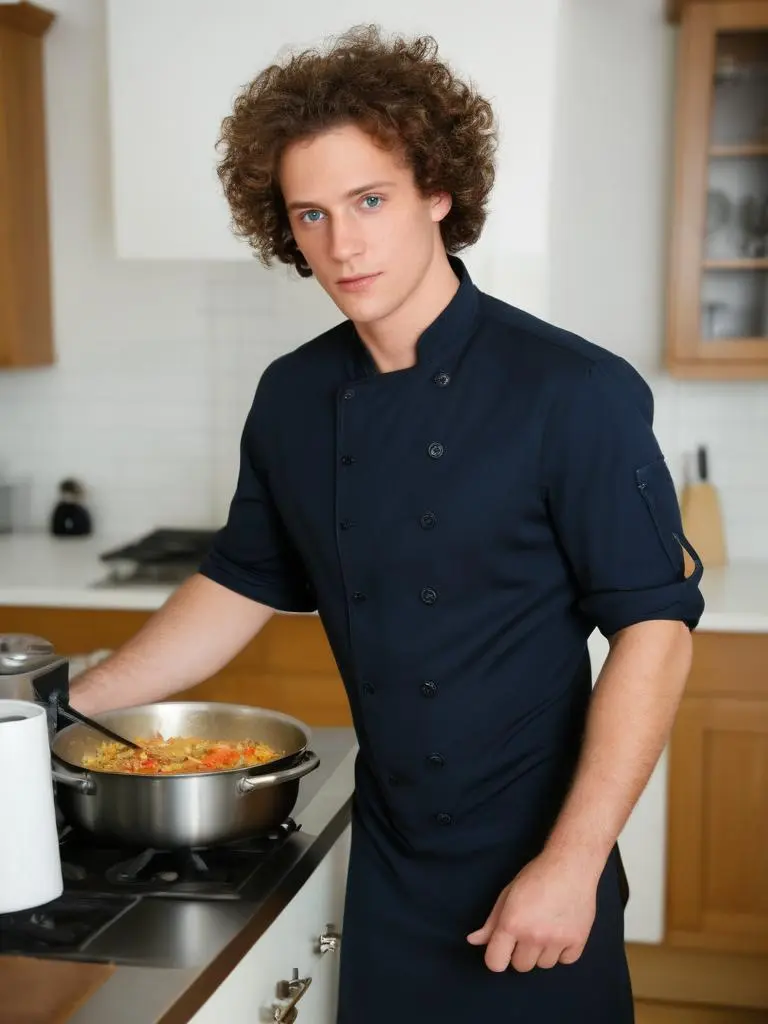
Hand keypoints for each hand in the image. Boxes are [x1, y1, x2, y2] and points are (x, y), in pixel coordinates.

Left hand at [466, 850, 600, 972]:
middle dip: (521, 952)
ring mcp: (557, 941)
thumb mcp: (508, 894)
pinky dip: (563, 951)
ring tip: (547, 927)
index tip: (503, 947)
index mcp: (512, 923)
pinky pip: (565, 961)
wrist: (571, 865)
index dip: (497, 956)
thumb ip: (491, 922)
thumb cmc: (536, 876)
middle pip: (521, 966)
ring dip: (543, 952)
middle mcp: (533, 936)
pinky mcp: (578, 941)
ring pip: (543, 965)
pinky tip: (562, 931)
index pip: (495, 963)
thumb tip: (473, 941)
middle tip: (528, 930)